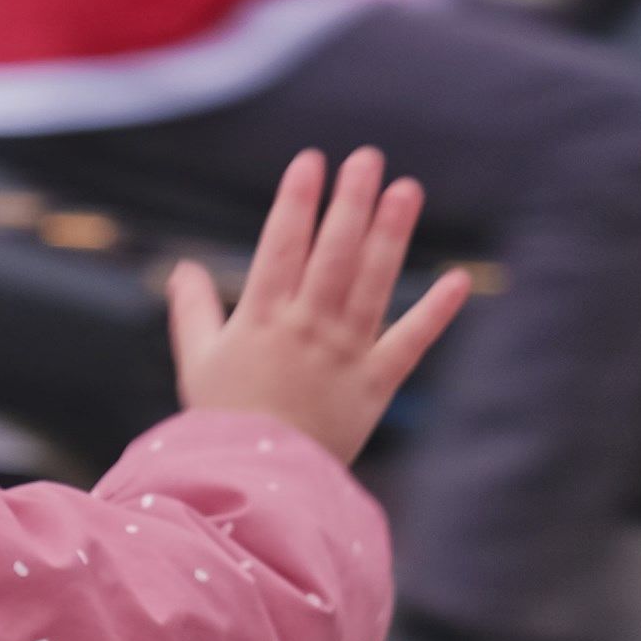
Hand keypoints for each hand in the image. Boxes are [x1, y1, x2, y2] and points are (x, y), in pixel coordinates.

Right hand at [166, 147, 467, 464]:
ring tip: (406, 190)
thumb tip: (182, 267)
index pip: (282, 245)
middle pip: (333, 253)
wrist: (258, 483)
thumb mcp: (197, 362)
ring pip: (372, 284)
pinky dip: (435, 313)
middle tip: (367, 157)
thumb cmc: (224, 423)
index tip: (311, 161)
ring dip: (391, 235)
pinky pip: (409, 343)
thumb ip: (193, 311)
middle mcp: (306, 327)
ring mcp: (344, 354)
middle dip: (350, 201)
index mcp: (261, 318)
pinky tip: (458, 280)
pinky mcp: (375, 385)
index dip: (297, 200)